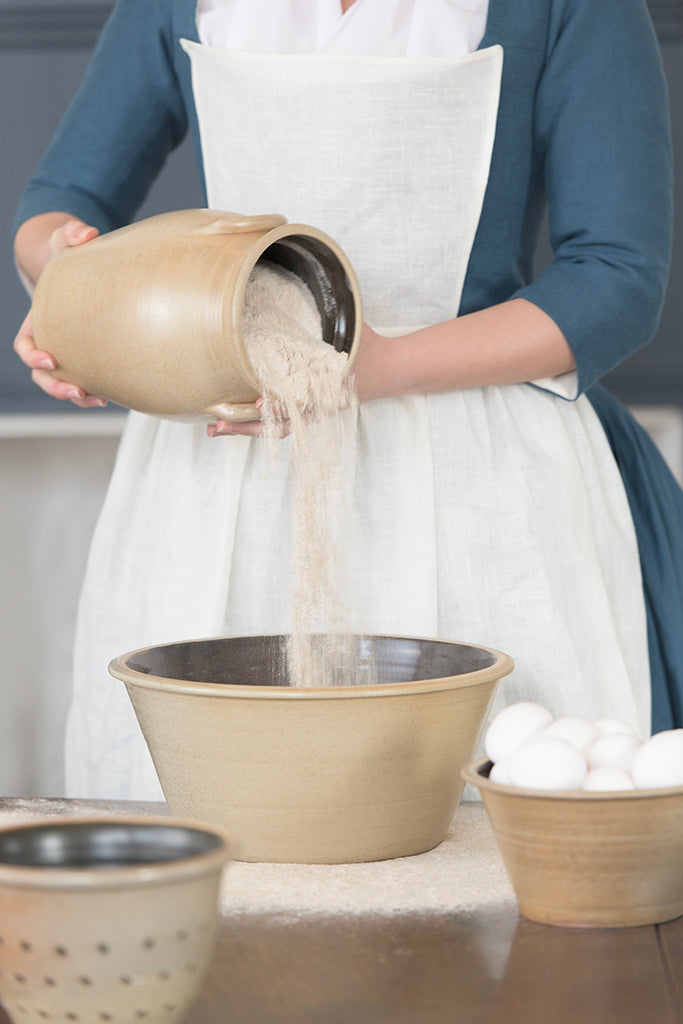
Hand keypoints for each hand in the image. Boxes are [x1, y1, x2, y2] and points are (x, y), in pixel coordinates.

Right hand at [14, 219, 106, 406]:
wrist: (86, 267)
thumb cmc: (71, 254)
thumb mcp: (67, 240)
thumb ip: (72, 233)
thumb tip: (88, 232)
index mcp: (38, 320)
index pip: (25, 344)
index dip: (32, 355)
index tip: (51, 360)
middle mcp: (51, 340)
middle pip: (41, 373)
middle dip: (55, 386)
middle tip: (77, 390)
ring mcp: (69, 351)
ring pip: (64, 383)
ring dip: (78, 396)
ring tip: (99, 400)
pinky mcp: (90, 355)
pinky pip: (88, 379)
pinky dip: (97, 389)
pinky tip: (114, 395)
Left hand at [206, 322, 407, 438]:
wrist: (391, 370)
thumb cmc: (368, 345)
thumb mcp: (351, 322)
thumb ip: (329, 303)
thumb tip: (306, 269)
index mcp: (327, 388)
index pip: (298, 403)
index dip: (277, 406)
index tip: (257, 404)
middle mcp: (316, 406)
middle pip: (278, 426)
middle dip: (246, 427)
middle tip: (218, 426)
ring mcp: (310, 412)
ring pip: (275, 429)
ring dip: (245, 429)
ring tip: (216, 428)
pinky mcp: (306, 410)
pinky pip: (278, 423)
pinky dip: (255, 422)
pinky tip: (233, 419)